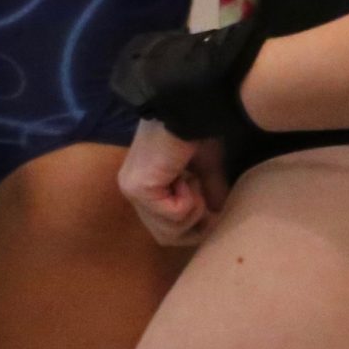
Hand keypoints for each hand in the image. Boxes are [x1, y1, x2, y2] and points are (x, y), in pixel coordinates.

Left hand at [117, 119, 225, 245]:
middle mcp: (132, 191)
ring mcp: (131, 191)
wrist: (187, 111)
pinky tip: (184, 175)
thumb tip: (216, 214)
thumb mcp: (205, 169)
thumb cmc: (195, 133)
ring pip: (169, 231)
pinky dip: (189, 199)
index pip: (163, 230)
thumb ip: (208, 192)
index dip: (193, 228)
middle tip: (204, 196)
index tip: (211, 209)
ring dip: (193, 208)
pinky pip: (173, 216)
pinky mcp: (138, 189)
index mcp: (143, 186)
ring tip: (192, 180)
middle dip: (194, 223)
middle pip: (166, 237)